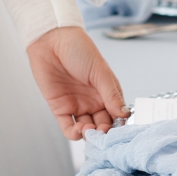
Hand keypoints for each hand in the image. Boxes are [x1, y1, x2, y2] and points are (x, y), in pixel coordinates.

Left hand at [26, 26, 126, 140]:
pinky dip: (73, 134)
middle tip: (102, 133)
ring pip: (86, 129)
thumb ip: (111, 94)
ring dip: (89, 135)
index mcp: (107, 92)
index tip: (118, 129)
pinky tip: (78, 131)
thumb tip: (125, 114)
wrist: (52, 40)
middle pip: (102, 125)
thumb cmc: (79, 49)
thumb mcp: (100, 71)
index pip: (116, 115)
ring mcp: (77, 105)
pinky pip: (67, 127)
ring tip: (89, 131)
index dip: (118, 124)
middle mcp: (93, 101)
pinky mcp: (60, 108)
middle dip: (103, 133)